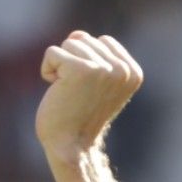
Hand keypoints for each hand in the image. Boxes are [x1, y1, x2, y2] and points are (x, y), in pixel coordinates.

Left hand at [37, 31, 143, 154]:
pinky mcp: (81, 69)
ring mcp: (104, 69)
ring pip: (69, 44)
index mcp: (133, 72)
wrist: (71, 146)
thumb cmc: (80, 115)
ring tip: (70, 93)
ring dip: (61, 68)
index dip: (87, 62)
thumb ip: (94, 53)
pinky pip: (52, 53)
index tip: (90, 90)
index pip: (101, 41)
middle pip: (84, 39)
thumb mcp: (96, 81)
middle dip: (73, 63)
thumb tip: (77, 35)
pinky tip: (58, 92)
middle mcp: (123, 69)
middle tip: (78, 94)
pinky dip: (47, 71)